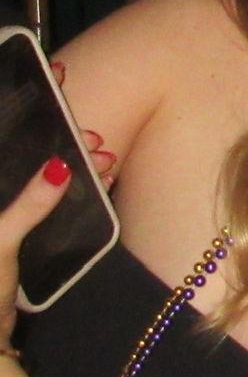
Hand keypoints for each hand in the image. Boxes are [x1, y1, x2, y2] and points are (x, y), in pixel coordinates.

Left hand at [2, 137, 117, 343]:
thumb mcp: (3, 242)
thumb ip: (29, 206)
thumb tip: (59, 167)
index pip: (14, 155)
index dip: (46, 139)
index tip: (80, 135)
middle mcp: (1, 207)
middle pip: (35, 168)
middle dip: (70, 155)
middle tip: (103, 150)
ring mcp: (12, 224)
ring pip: (48, 188)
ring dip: (78, 174)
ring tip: (108, 167)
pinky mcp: (25, 240)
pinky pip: (54, 210)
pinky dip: (77, 198)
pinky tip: (101, 188)